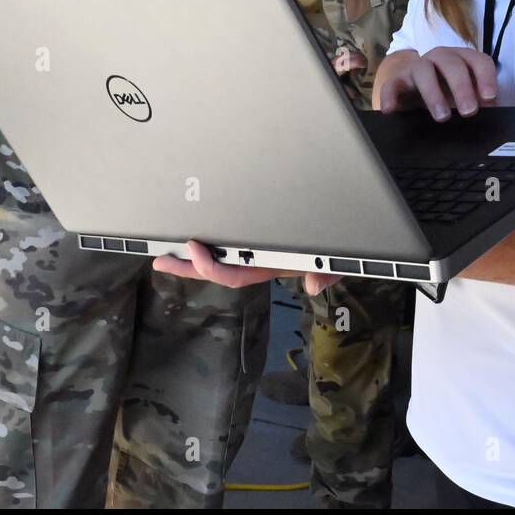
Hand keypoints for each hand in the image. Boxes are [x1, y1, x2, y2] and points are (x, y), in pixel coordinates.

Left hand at [153, 240, 343, 294]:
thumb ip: (328, 272)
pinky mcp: (266, 235)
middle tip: (160, 260)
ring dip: (195, 258)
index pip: (239, 273)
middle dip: (190, 267)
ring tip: (169, 251)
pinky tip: (199, 239)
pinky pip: (235, 243)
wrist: (354, 229)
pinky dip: (214, 243)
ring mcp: (265, 251)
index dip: (213, 265)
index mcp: (277, 265)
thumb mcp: (340, 260)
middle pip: (221, 268)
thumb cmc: (347, 244)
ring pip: (224, 258)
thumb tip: (314, 285)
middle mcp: (266, 260)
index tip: (193, 248)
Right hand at [374, 47, 498, 118]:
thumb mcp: (464, 97)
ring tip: (442, 117)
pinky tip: (391, 110)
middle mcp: (440, 58)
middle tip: (469, 111)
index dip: (486, 77)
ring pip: (424, 70)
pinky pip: (391, 84)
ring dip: (434, 93)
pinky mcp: (397, 80)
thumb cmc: (446, 92)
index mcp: (462, 59)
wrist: (411, 89)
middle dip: (462, 87)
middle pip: (452, 64)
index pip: (478, 61)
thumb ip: (480, 103)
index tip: (490, 98)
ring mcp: (417, 67)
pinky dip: (390, 96)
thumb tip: (495, 117)